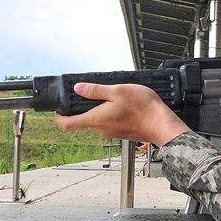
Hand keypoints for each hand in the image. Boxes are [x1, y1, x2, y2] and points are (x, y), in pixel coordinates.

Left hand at [54, 82, 189, 147]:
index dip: (59, 117)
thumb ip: (96, 90)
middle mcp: (100, 129)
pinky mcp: (119, 133)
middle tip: (90, 94)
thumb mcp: (117, 91)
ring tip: (110, 97)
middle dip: (83, 108)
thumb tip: (78, 88)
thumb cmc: (143, 108)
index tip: (58, 109)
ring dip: (98, 110)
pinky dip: (108, 114)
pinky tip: (121, 105)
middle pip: (82, 121)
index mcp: (96, 119)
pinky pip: (107, 123)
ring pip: (96, 121)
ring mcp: (110, 132)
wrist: (161, 124)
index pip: (67, 124)